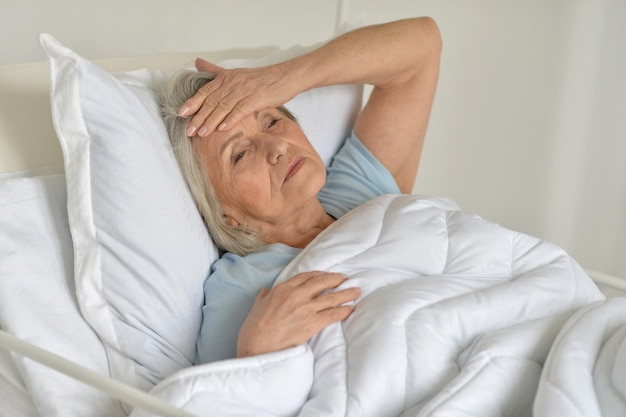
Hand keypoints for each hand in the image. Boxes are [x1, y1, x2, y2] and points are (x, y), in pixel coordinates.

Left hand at [178, 58, 294, 136]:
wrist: (285, 76)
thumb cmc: (261, 79)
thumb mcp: (236, 73)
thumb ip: (215, 71)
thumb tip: (197, 62)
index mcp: (226, 77)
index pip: (205, 91)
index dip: (193, 103)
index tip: (181, 114)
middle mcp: (233, 83)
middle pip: (211, 101)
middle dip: (199, 117)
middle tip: (189, 131)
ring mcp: (245, 90)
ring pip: (224, 107)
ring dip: (211, 121)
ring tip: (202, 133)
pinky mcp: (257, 98)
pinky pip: (241, 109)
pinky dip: (231, 119)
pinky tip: (223, 128)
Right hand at [236, 271, 359, 357]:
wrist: (257, 348)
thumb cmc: (253, 330)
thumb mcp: (256, 307)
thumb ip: (263, 297)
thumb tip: (265, 292)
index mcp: (282, 289)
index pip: (305, 276)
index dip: (319, 274)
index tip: (326, 275)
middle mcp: (296, 295)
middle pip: (321, 282)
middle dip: (336, 279)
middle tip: (345, 278)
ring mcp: (305, 309)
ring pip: (330, 297)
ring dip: (346, 293)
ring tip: (356, 290)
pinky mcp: (312, 324)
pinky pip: (333, 314)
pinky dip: (344, 311)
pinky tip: (352, 309)